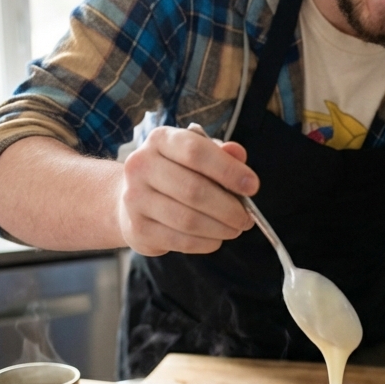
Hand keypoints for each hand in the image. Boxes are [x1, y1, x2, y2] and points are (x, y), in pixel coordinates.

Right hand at [118, 125, 257, 255]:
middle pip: (194, 190)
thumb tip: (238, 154)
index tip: (252, 186)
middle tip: (247, 218)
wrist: (132, 198)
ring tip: (235, 228)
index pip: (196, 152)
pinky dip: (206, 243)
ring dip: (221, 228)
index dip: (228, 170)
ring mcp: (134, 199)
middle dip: (229, 208)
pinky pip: (181, 241)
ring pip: (188, 220)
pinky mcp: (138, 230)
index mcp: (160, 140)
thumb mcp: (195, 155)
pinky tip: (216, 239)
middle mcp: (141, 166)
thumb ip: (220, 153)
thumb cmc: (174, 172)